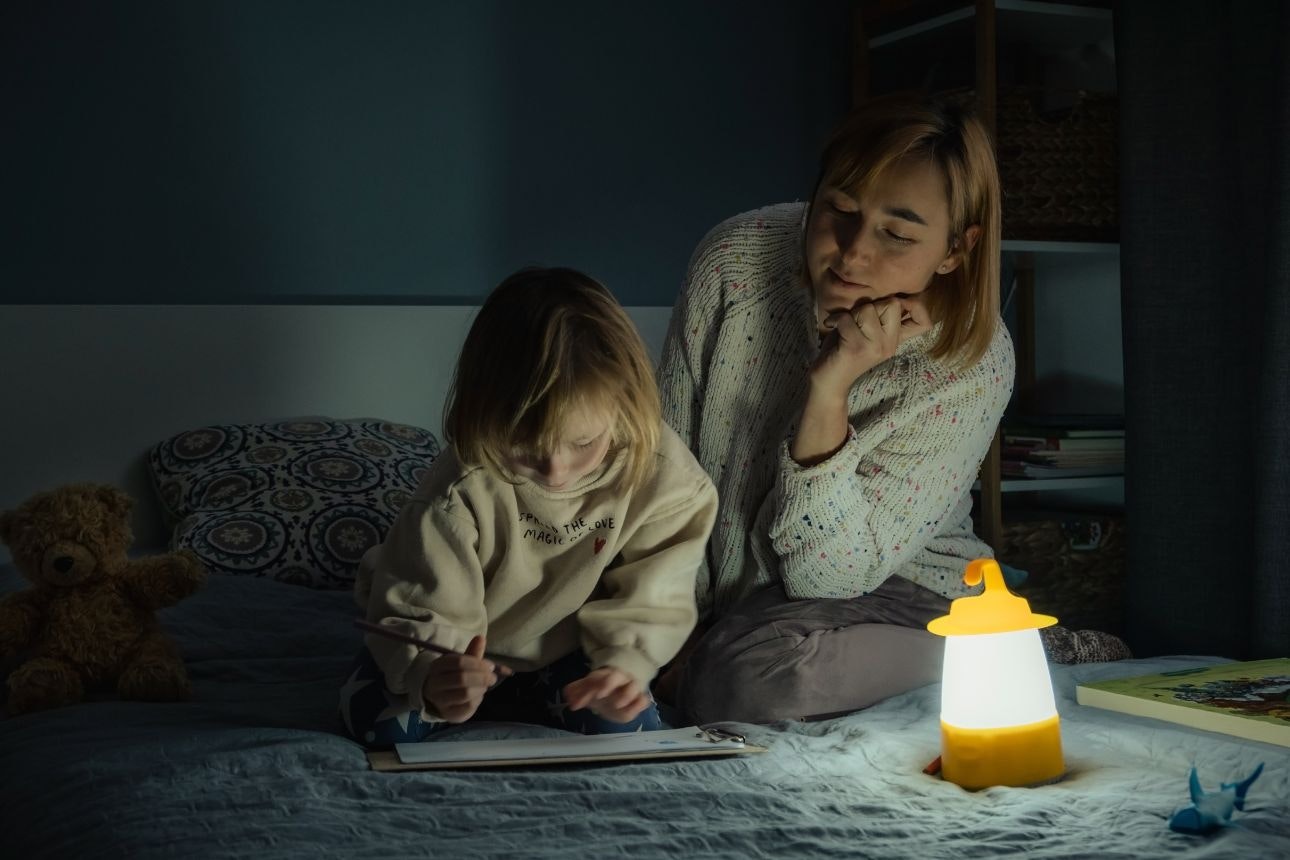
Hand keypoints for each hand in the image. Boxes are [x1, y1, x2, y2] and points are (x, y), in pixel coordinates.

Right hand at [421, 635, 504, 723]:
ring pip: (465, 693)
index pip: (458, 662)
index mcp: (437, 666)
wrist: (441, 698)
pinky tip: (479, 695)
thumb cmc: (453, 676)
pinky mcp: (448, 714)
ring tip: (485, 685)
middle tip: (493, 677)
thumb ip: (472, 652)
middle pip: (462, 678)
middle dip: (482, 677)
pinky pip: (467, 707)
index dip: (478, 663)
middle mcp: (435, 684)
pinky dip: (478, 700)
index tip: (490, 665)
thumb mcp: (461, 662)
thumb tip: (481, 638)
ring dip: (481, 688)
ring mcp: (440, 701)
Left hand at [563, 667, 648, 722]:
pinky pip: (643, 700)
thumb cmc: (602, 690)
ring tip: (616, 704)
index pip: (598, 677)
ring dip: (626, 694)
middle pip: (617, 676)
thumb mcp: (589, 690)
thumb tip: (567, 695)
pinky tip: (631, 709)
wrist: (619, 693)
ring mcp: (631, 689)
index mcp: (605, 675)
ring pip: (633, 686)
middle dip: (608, 683)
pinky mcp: (639, 700)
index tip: (583, 698)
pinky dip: (639, 703)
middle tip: (599, 695)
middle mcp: (619, 679)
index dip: (590, 686)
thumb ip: (578, 692)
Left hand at [811, 295, 932, 399]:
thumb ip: (879, 316)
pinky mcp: (857, 348)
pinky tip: (831, 326)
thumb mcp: (867, 331)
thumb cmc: (843, 350)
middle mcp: (890, 345)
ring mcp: (876, 347)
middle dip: (870, 305)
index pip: (925, 322)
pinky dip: (835, 319)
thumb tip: (887, 292)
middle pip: (893, 303)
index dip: (914, 305)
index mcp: (895, 340)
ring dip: (852, 313)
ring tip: (843, 326)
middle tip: (856, 320)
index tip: (890, 306)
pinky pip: (847, 319)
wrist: (829, 382)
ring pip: (868, 309)